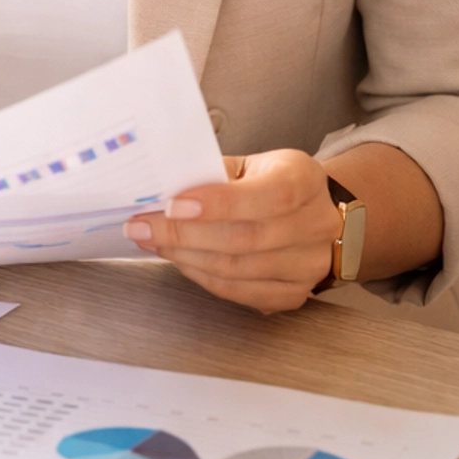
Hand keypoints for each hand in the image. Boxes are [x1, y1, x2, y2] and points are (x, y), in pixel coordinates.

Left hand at [126, 150, 336, 314]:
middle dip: (184, 235)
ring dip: (187, 257)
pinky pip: (241, 293)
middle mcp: (316, 224)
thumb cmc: (269, 182)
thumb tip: (160, 188)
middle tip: (142, 227)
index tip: (171, 205)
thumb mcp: (250, 165)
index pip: (269, 195)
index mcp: (306, 179)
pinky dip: (203, 278)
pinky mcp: (295, 293)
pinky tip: (180, 260)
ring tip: (154, 242)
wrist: (310, 211)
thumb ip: (212, 173)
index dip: (218, 203)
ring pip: (239, 270)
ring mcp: (309, 264)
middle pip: (246, 238)